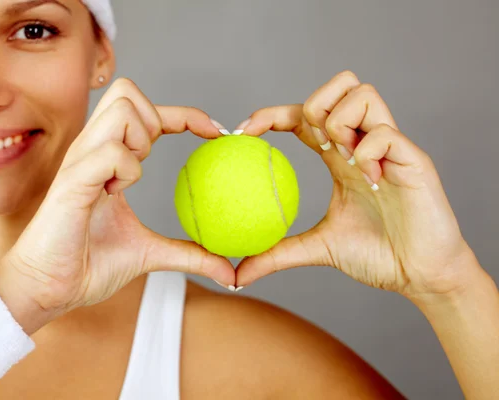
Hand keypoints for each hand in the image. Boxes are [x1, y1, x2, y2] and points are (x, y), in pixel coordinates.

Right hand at [0, 78, 235, 322]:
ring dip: (140, 139)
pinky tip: (114, 193)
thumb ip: (188, 254)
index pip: (146, 112)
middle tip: (150, 159)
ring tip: (129, 178)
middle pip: (127, 91)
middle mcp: (91, 150)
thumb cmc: (87, 264)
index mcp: (107, 158)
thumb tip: (228, 270)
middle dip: (154, 118)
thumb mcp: (149, 253)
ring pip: (121, 109)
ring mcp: (80, 162)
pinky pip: (110, 151)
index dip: (185, 115)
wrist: (48, 289)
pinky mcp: (72, 181)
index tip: (216, 134)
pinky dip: (126, 168)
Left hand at [235, 70, 475, 301]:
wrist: (421, 274)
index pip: (304, 117)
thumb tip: (239, 274)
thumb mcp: (318, 248)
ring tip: (343, 159)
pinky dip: (368, 152)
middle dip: (315, 104)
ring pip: (363, 94)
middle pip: (340, 85)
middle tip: (313, 144)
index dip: (272, 115)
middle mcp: (364, 144)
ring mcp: (390, 148)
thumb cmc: (377, 254)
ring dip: (342, 123)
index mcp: (340, 157)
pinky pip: (385, 134)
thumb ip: (279, 253)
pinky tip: (371, 181)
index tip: (242, 132)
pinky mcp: (413, 159)